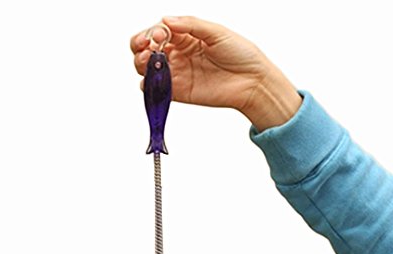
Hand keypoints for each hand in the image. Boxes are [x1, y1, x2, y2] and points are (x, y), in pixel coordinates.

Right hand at [130, 16, 301, 130]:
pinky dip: (149, 86)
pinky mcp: (179, 93)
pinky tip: (153, 81)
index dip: (151, 32)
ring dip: (141, 64)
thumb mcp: (217, 31)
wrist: (252, 82)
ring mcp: (177, 74)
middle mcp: (178, 54)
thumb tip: (166, 20)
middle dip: (140, 47)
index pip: (157, 31)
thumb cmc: (240, 54)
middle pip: (146, 49)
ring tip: (150, 63)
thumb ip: (191, 24)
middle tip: (147, 48)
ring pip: (147, 69)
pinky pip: (157, 90)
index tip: (158, 36)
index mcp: (185, 36)